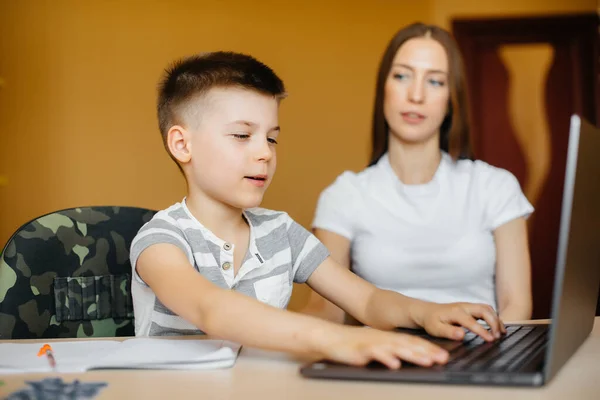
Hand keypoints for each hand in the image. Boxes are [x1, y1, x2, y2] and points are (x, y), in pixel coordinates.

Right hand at [318, 326, 448, 368]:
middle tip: (443, 358)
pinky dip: (386, 358)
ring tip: (427, 361)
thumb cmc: (352, 345)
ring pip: (396, 348)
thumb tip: (405, 358)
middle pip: (408, 344)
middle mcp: (383, 338)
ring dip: (412, 354)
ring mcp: (373, 343)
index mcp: (388, 338)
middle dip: (427, 352)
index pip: (412, 342)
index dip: (428, 348)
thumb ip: (390, 351)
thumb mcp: (374, 346)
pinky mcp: (361, 349)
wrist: (329, 338)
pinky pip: (375, 353)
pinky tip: (395, 364)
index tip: (444, 355)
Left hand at [416, 302, 505, 341]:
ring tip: (502, 333)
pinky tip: (498, 327)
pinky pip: (485, 309)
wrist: (427, 312)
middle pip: (484, 310)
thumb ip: (448, 332)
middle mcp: (463, 306)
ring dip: (496, 319)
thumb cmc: (431, 322)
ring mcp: (468, 306)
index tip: (490, 340)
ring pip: (487, 308)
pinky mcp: (470, 308)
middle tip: (498, 336)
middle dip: (494, 322)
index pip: (472, 321)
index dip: (482, 331)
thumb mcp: (435, 329)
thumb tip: (462, 335)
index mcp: (455, 312)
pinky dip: (494, 317)